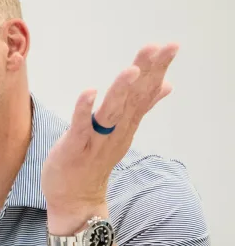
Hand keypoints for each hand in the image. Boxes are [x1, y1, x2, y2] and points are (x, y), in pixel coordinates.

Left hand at [41, 43, 178, 233]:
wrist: (76, 199)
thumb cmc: (94, 162)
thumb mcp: (121, 132)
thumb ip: (141, 108)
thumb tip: (165, 85)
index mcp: (126, 125)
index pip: (145, 93)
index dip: (157, 69)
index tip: (170, 46)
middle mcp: (115, 132)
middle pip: (133, 99)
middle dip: (146, 72)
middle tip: (160, 48)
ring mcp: (96, 141)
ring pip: (111, 113)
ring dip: (121, 91)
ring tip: (131, 70)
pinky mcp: (74, 148)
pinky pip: (80, 127)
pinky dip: (84, 109)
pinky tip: (89, 91)